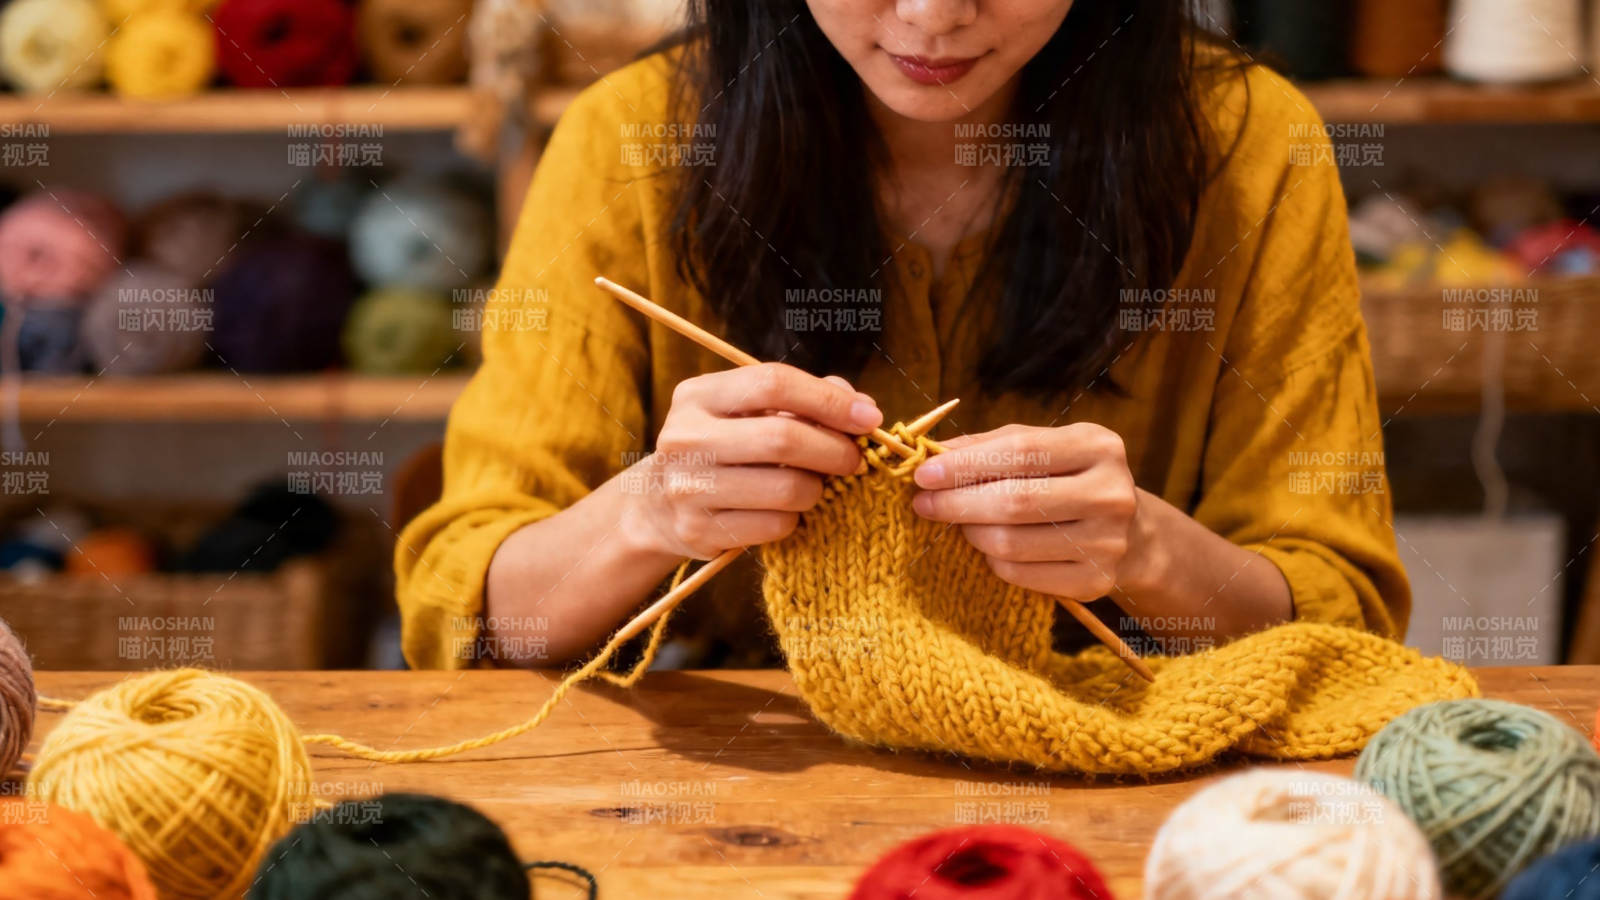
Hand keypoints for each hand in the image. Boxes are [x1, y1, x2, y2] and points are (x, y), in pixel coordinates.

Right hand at [623, 363, 881, 559]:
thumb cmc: (722, 449)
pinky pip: (775, 525)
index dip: (828, 400)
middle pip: (783, 437)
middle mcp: (685, 437)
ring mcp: (688, 487)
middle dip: (835, 449)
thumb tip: (861, 406)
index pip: (773, 383)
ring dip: (817, 488)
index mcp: (698, 396)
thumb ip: (804, 400)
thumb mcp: (748, 411)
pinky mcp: (699, 530)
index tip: (869, 416)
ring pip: (786, 487)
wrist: (657, 505)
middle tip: (855, 459)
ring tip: (816, 485)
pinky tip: (787, 510)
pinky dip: (795, 518)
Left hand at [910, 423, 1147, 601]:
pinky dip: (992, 562)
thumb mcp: (1041, 448)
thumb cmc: (1068, 478)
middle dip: (957, 503)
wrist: (1130, 533)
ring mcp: (1107, 542)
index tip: (924, 474)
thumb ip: (989, 446)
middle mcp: (1110, 494)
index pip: (1020, 453)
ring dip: (971, 533)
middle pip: (1014, 501)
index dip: (965, 464)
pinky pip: (1020, 574)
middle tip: (923, 503)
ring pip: (1011, 543)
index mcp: (1098, 447)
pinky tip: (989, 548)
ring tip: (959, 523)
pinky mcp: (1095, 581)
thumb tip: (932, 453)